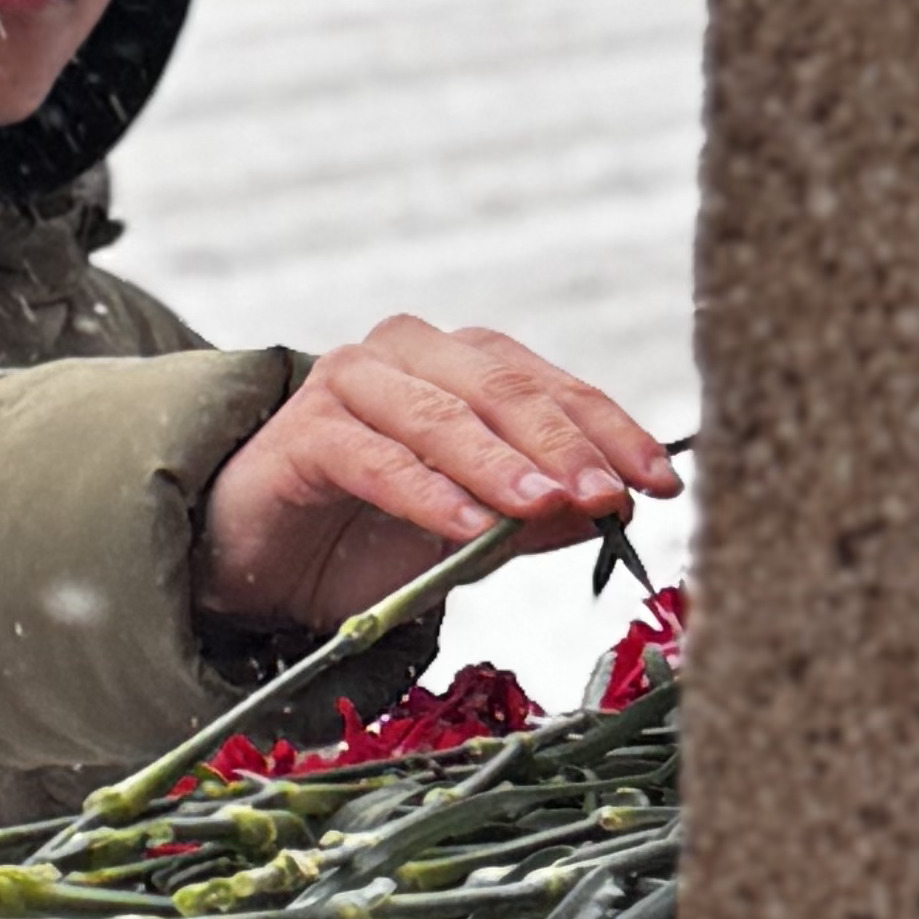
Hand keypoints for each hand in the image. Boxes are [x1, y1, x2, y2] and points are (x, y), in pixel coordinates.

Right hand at [196, 320, 677, 642]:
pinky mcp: (305, 431)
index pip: (553, 387)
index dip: (612, 431)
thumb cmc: (368, 537)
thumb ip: (538, 515)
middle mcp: (411, 356)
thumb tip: (616, 510)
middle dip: (565, 444)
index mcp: (463, 366)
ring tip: (548, 504)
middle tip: (610, 494)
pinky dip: (426, 493)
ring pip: (441, 415)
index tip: (659, 483)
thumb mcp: (475, 533)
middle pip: (504, 388)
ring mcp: (353, 384)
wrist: (259, 562)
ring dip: (501, 463)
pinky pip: (376, 458)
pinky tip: (468, 527)